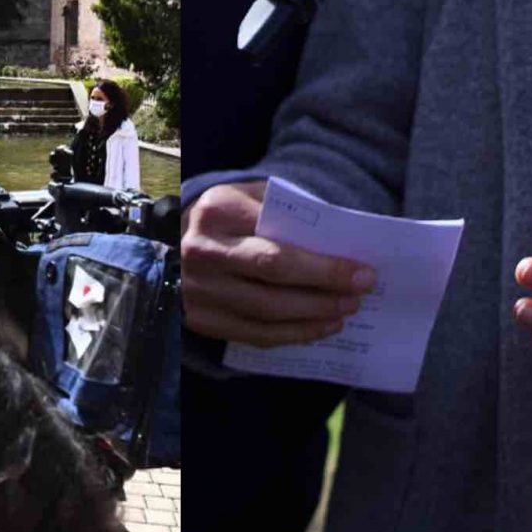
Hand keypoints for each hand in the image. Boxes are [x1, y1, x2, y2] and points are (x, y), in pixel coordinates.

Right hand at [178, 180, 372, 346]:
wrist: (168, 241)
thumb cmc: (223, 217)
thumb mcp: (246, 197)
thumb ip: (284, 210)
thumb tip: (338, 238)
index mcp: (218, 212)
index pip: (279, 245)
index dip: (324, 264)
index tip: (363, 271)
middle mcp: (203, 251)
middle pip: (274, 278)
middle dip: (324, 288)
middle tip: (360, 292)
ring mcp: (198, 290)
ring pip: (267, 312)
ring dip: (314, 315)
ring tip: (346, 310)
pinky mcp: (202, 320)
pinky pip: (255, 335)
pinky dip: (294, 334)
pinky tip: (320, 326)